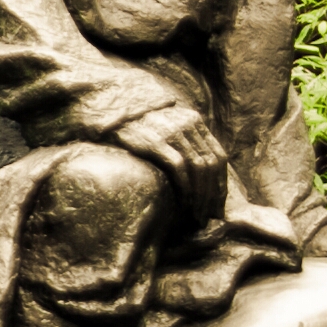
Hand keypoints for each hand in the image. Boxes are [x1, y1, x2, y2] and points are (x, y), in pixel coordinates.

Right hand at [108, 104, 225, 219]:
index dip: (221, 184)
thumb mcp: (163, 126)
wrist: (106, 109)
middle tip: (208, 217)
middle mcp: (187, 122)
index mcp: (194, 120)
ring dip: (201, 196)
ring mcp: (172, 130)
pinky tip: (184, 203)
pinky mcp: (156, 140)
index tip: (217, 206)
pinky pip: (179, 167)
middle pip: (211, 164)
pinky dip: (186, 188)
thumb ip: (182, 141)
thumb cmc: (133, 125)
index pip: (218, 155)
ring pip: (199, 167)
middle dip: (212, 195)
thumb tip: (198, 172)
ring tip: (197, 216)